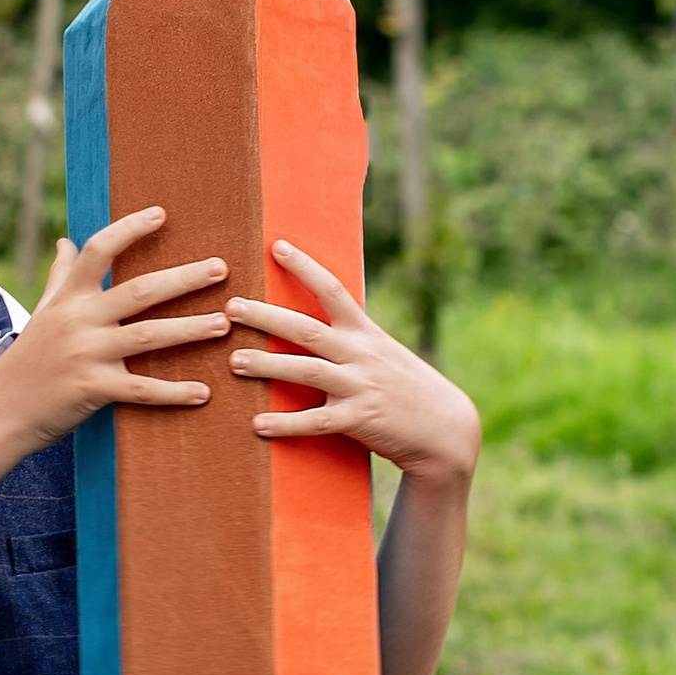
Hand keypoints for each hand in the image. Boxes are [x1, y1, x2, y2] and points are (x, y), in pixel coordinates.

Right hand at [0, 208, 231, 442]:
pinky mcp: (92, 390)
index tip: (162, 214)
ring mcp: (86, 355)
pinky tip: (203, 392)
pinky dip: (173, 392)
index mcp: (69, 299)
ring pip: (147, 336)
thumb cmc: (27, 361)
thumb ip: (60, 277)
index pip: (100, 251)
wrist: (0, 412)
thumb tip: (66, 241)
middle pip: (138, 291)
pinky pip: (141, 389)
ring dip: (189, 329)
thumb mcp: (42, 313)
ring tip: (223, 324)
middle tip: (220, 268)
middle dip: (183, 279)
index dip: (130, 229)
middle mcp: (78, 321)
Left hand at [226, 242, 480, 480]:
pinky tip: (258, 424)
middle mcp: (360, 354)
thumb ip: (348, 338)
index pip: (332, 290)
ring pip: (307, 371)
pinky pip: (317, 422)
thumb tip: (309, 322)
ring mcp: (359, 386)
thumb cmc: (404, 388)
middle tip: (230, 307)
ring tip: (233, 362)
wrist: (444, 427)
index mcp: (364, 332)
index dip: (305, 267)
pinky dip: (286, 424)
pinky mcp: (359, 419)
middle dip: (266, 317)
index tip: (277, 246)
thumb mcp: (380, 353)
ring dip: (267, 366)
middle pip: (307, 329)